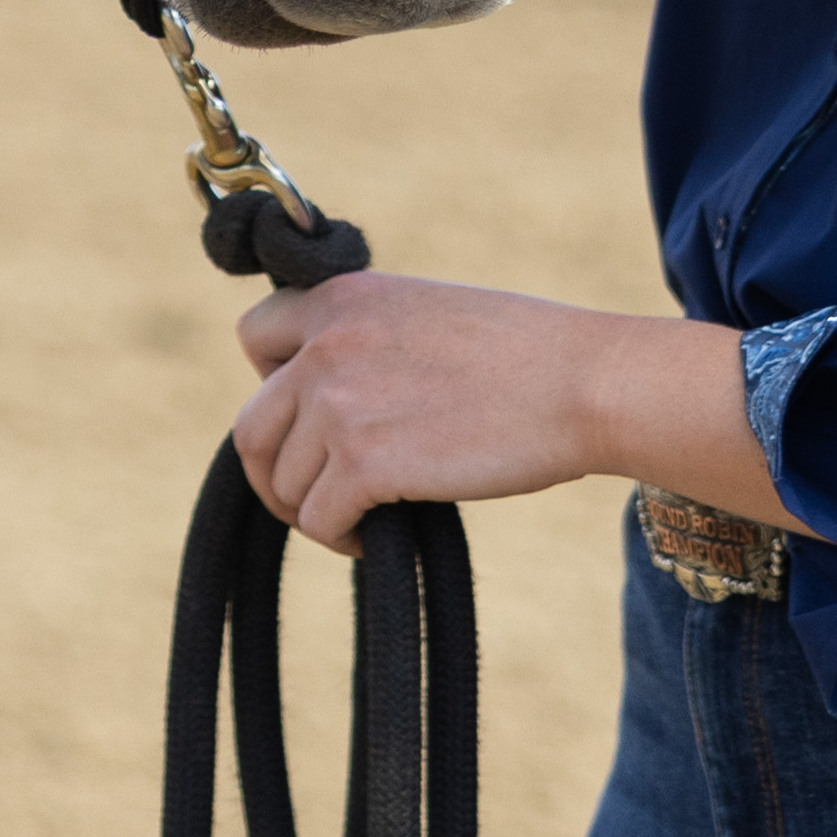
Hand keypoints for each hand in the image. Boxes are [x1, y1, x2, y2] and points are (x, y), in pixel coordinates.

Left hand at [230, 273, 762, 544]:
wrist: (584, 384)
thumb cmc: (528, 354)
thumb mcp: (429, 313)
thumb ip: (369, 340)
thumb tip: (329, 399)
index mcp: (344, 296)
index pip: (254, 336)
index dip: (271, 385)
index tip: (308, 419)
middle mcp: (327, 343)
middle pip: (252, 427)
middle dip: (277, 470)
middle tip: (317, 494)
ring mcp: (339, 404)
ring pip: (284, 483)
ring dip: (314, 510)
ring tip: (360, 520)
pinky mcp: (363, 462)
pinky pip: (316, 519)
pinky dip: (340, 539)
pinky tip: (374, 538)